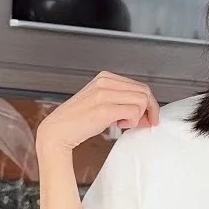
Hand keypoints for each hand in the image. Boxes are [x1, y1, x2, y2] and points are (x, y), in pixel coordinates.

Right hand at [36, 71, 159, 153]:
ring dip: (138, 117)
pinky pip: (134, 112)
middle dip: (150, 110)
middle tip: (144, 124)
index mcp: (105, 77)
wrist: (58, 131)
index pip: (139, 85)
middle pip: (144, 91)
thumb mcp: (100, 103)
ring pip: (142, 101)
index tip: (147, 117)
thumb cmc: (78, 121)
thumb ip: (120, 101)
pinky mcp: (105, 108)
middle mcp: (105, 81)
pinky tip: (120, 125)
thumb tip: (144, 111)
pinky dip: (132, 122)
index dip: (149, 103)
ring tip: (123, 124)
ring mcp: (104, 94)